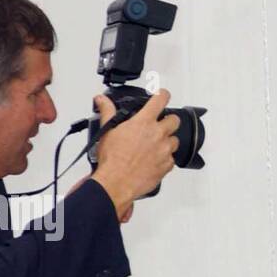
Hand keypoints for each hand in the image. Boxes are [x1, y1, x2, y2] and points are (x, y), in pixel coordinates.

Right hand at [89, 90, 180, 220]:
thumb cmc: (113, 159)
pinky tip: (154, 160)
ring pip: (175, 141)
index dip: (163, 95)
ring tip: (154, 146)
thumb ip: (107, 112)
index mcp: (144, 122)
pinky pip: (172, 159)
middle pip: (174, 120)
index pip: (160, 100)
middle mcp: (158, 134)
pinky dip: (165, 159)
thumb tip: (102, 100)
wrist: (118, 182)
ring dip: (167, 141)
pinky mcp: (167, 165)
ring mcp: (165, 150)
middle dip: (168, 121)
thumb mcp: (107, 131)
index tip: (163, 95)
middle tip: (159, 126)